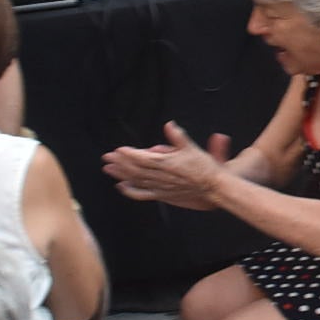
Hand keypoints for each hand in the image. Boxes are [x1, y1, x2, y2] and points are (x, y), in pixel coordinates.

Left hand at [101, 123, 236, 206]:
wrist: (213, 186)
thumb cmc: (204, 167)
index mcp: (166, 163)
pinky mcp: (162, 195)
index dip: (128, 154)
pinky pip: (143, 194)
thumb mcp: (192, 148)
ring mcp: (160, 187)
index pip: (142, 158)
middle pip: (135, 169)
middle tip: (107, 158)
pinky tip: (121, 187)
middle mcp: (160, 176)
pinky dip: (131, 191)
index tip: (117, 150)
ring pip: (136, 181)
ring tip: (108, 169)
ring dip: (121, 175)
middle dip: (119, 163)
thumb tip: (169, 125)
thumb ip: (178, 137)